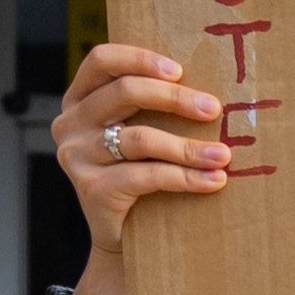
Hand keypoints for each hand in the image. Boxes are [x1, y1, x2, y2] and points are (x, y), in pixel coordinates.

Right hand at [49, 41, 227, 287]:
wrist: (123, 235)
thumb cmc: (141, 175)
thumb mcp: (140, 131)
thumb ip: (155, 109)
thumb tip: (212, 92)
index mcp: (80, 98)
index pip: (101, 61)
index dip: (140, 59)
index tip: (179, 70)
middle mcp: (70, 123)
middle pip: (124, 93)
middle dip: (175, 99)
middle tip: (214, 109)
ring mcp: (76, 156)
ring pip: (139, 138)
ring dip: (188, 146)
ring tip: (223, 155)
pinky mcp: (92, 189)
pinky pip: (145, 176)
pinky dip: (184, 177)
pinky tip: (213, 180)